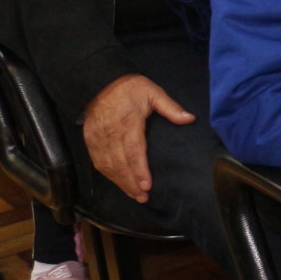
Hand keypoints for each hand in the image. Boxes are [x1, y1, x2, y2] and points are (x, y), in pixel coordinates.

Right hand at [82, 73, 195, 203]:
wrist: (98, 81)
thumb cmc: (129, 87)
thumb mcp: (153, 92)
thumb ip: (170, 107)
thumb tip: (190, 118)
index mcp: (128, 123)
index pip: (134, 151)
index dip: (139, 170)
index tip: (147, 185)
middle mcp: (111, 134)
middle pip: (120, 164)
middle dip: (131, 183)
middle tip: (143, 197)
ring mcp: (98, 138)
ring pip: (108, 166)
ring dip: (120, 182)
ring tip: (134, 195)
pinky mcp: (90, 140)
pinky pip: (98, 161)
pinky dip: (108, 175)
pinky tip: (118, 182)